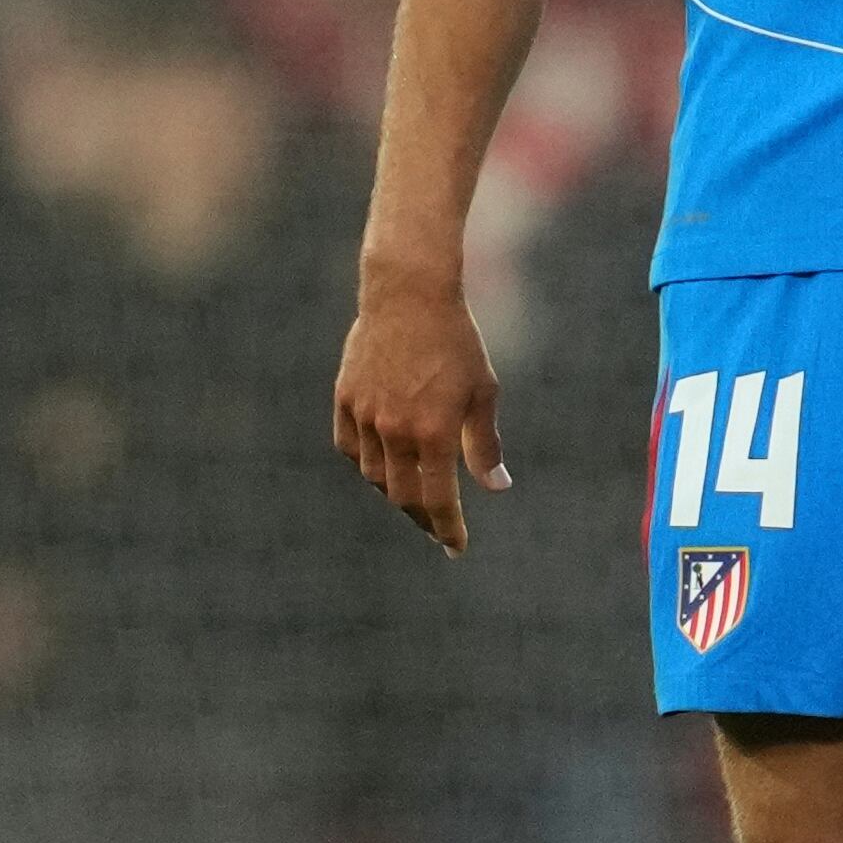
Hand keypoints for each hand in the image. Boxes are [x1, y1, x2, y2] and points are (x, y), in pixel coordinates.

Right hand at [335, 271, 508, 554]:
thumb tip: (498, 487)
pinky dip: (366, 461)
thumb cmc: (456, 341)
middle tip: (436, 528)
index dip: (448, 529)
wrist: (408, 294)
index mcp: (433, 433)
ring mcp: (365, 416)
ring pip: (374, 475)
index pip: (438, 500)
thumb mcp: (482, 391)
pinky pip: (350, 447)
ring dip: (394, 490)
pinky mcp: (345, 399)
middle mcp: (394, 431)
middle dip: (422, 518)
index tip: (456, 548)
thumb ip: (485, 444)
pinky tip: (382, 462)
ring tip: (413, 491)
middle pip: (403, 496)